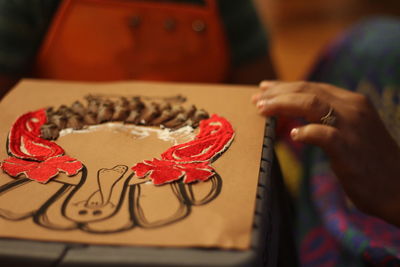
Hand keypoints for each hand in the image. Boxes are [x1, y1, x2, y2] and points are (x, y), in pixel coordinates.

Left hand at [252, 81, 399, 225]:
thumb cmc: (369, 160)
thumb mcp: (350, 131)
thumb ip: (328, 120)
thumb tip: (296, 119)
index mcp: (351, 102)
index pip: (312, 87)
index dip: (285, 87)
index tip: (264, 89)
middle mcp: (352, 108)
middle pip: (307, 91)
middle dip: (278, 93)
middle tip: (256, 99)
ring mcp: (352, 128)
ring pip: (312, 105)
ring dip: (283, 105)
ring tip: (263, 110)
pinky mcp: (350, 150)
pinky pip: (324, 135)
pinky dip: (306, 132)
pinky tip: (292, 134)